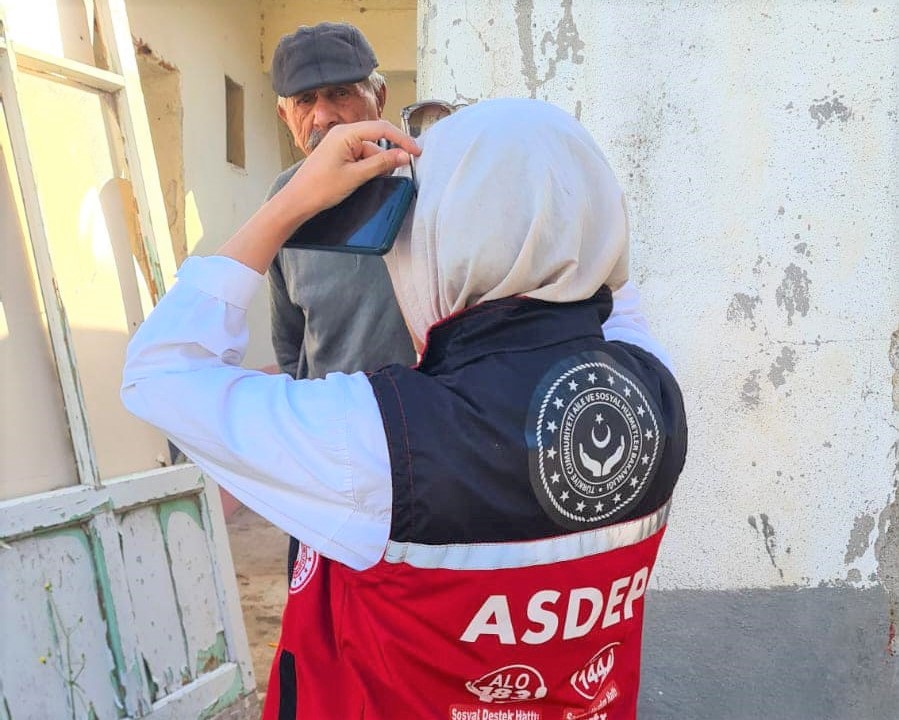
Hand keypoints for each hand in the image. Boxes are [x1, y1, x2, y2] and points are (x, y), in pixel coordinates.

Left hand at [217, 121, 418, 273]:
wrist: (296, 201)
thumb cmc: (320, 188)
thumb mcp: (356, 176)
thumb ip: (381, 163)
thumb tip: (403, 156)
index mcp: (345, 133)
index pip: (382, 129)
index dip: (402, 140)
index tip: (416, 152)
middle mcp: (342, 134)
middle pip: (376, 140)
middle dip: (388, 156)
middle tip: (401, 170)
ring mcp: (339, 144)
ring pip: (369, 151)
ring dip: (376, 165)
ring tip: (372, 182)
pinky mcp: (338, 155)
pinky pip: (360, 157)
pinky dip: (367, 168)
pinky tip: (365, 180)